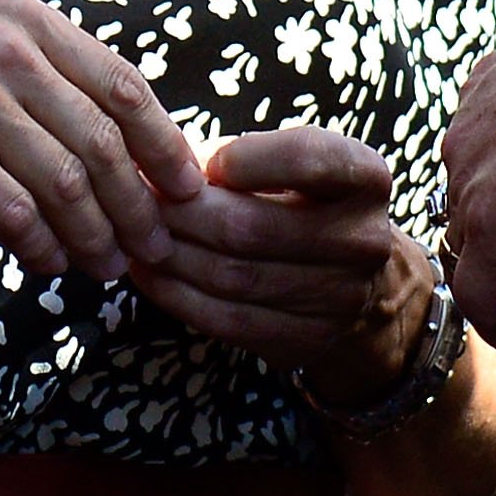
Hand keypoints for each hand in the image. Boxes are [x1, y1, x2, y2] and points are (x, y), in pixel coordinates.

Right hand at [0, 0, 205, 282]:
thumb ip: (44, 79)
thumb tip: (126, 145)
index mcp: (24, 20)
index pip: (124, 84)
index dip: (166, 143)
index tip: (187, 189)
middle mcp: (5, 50)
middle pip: (105, 142)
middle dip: (139, 205)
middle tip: (150, 245)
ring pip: (69, 182)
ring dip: (96, 235)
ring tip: (104, 265)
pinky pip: (18, 210)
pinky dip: (43, 245)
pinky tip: (48, 262)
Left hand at [130, 128, 426, 397]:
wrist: (364, 285)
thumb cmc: (305, 203)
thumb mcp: (288, 163)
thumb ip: (232, 155)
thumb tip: (155, 159)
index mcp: (364, 177)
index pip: (310, 159)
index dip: (247, 158)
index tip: (199, 161)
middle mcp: (363, 238)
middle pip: (252, 228)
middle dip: (181, 213)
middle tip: (137, 198)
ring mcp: (340, 297)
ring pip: (233, 277)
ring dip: (171, 255)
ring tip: (132, 234)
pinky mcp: (307, 339)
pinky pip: (228, 319)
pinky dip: (176, 295)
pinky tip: (147, 272)